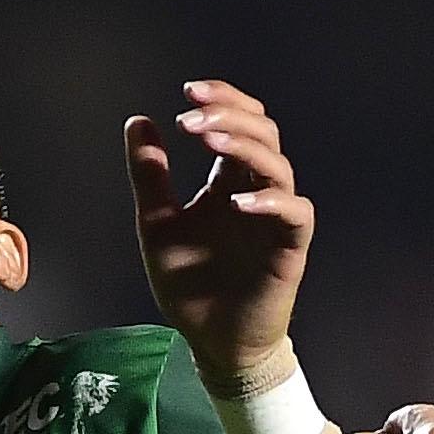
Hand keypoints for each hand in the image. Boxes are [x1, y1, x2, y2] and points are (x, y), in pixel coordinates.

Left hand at [126, 79, 312, 384]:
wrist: (212, 342)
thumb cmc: (191, 286)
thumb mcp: (157, 225)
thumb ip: (150, 177)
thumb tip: (138, 121)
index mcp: (228, 181)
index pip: (238, 124)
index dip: (221, 100)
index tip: (188, 91)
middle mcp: (256, 192)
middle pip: (263, 133)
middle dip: (230, 114)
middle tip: (193, 116)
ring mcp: (275, 219)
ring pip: (278, 165)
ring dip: (245, 145)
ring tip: (209, 139)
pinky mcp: (289, 250)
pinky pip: (294, 214)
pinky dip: (270, 201)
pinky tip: (237, 201)